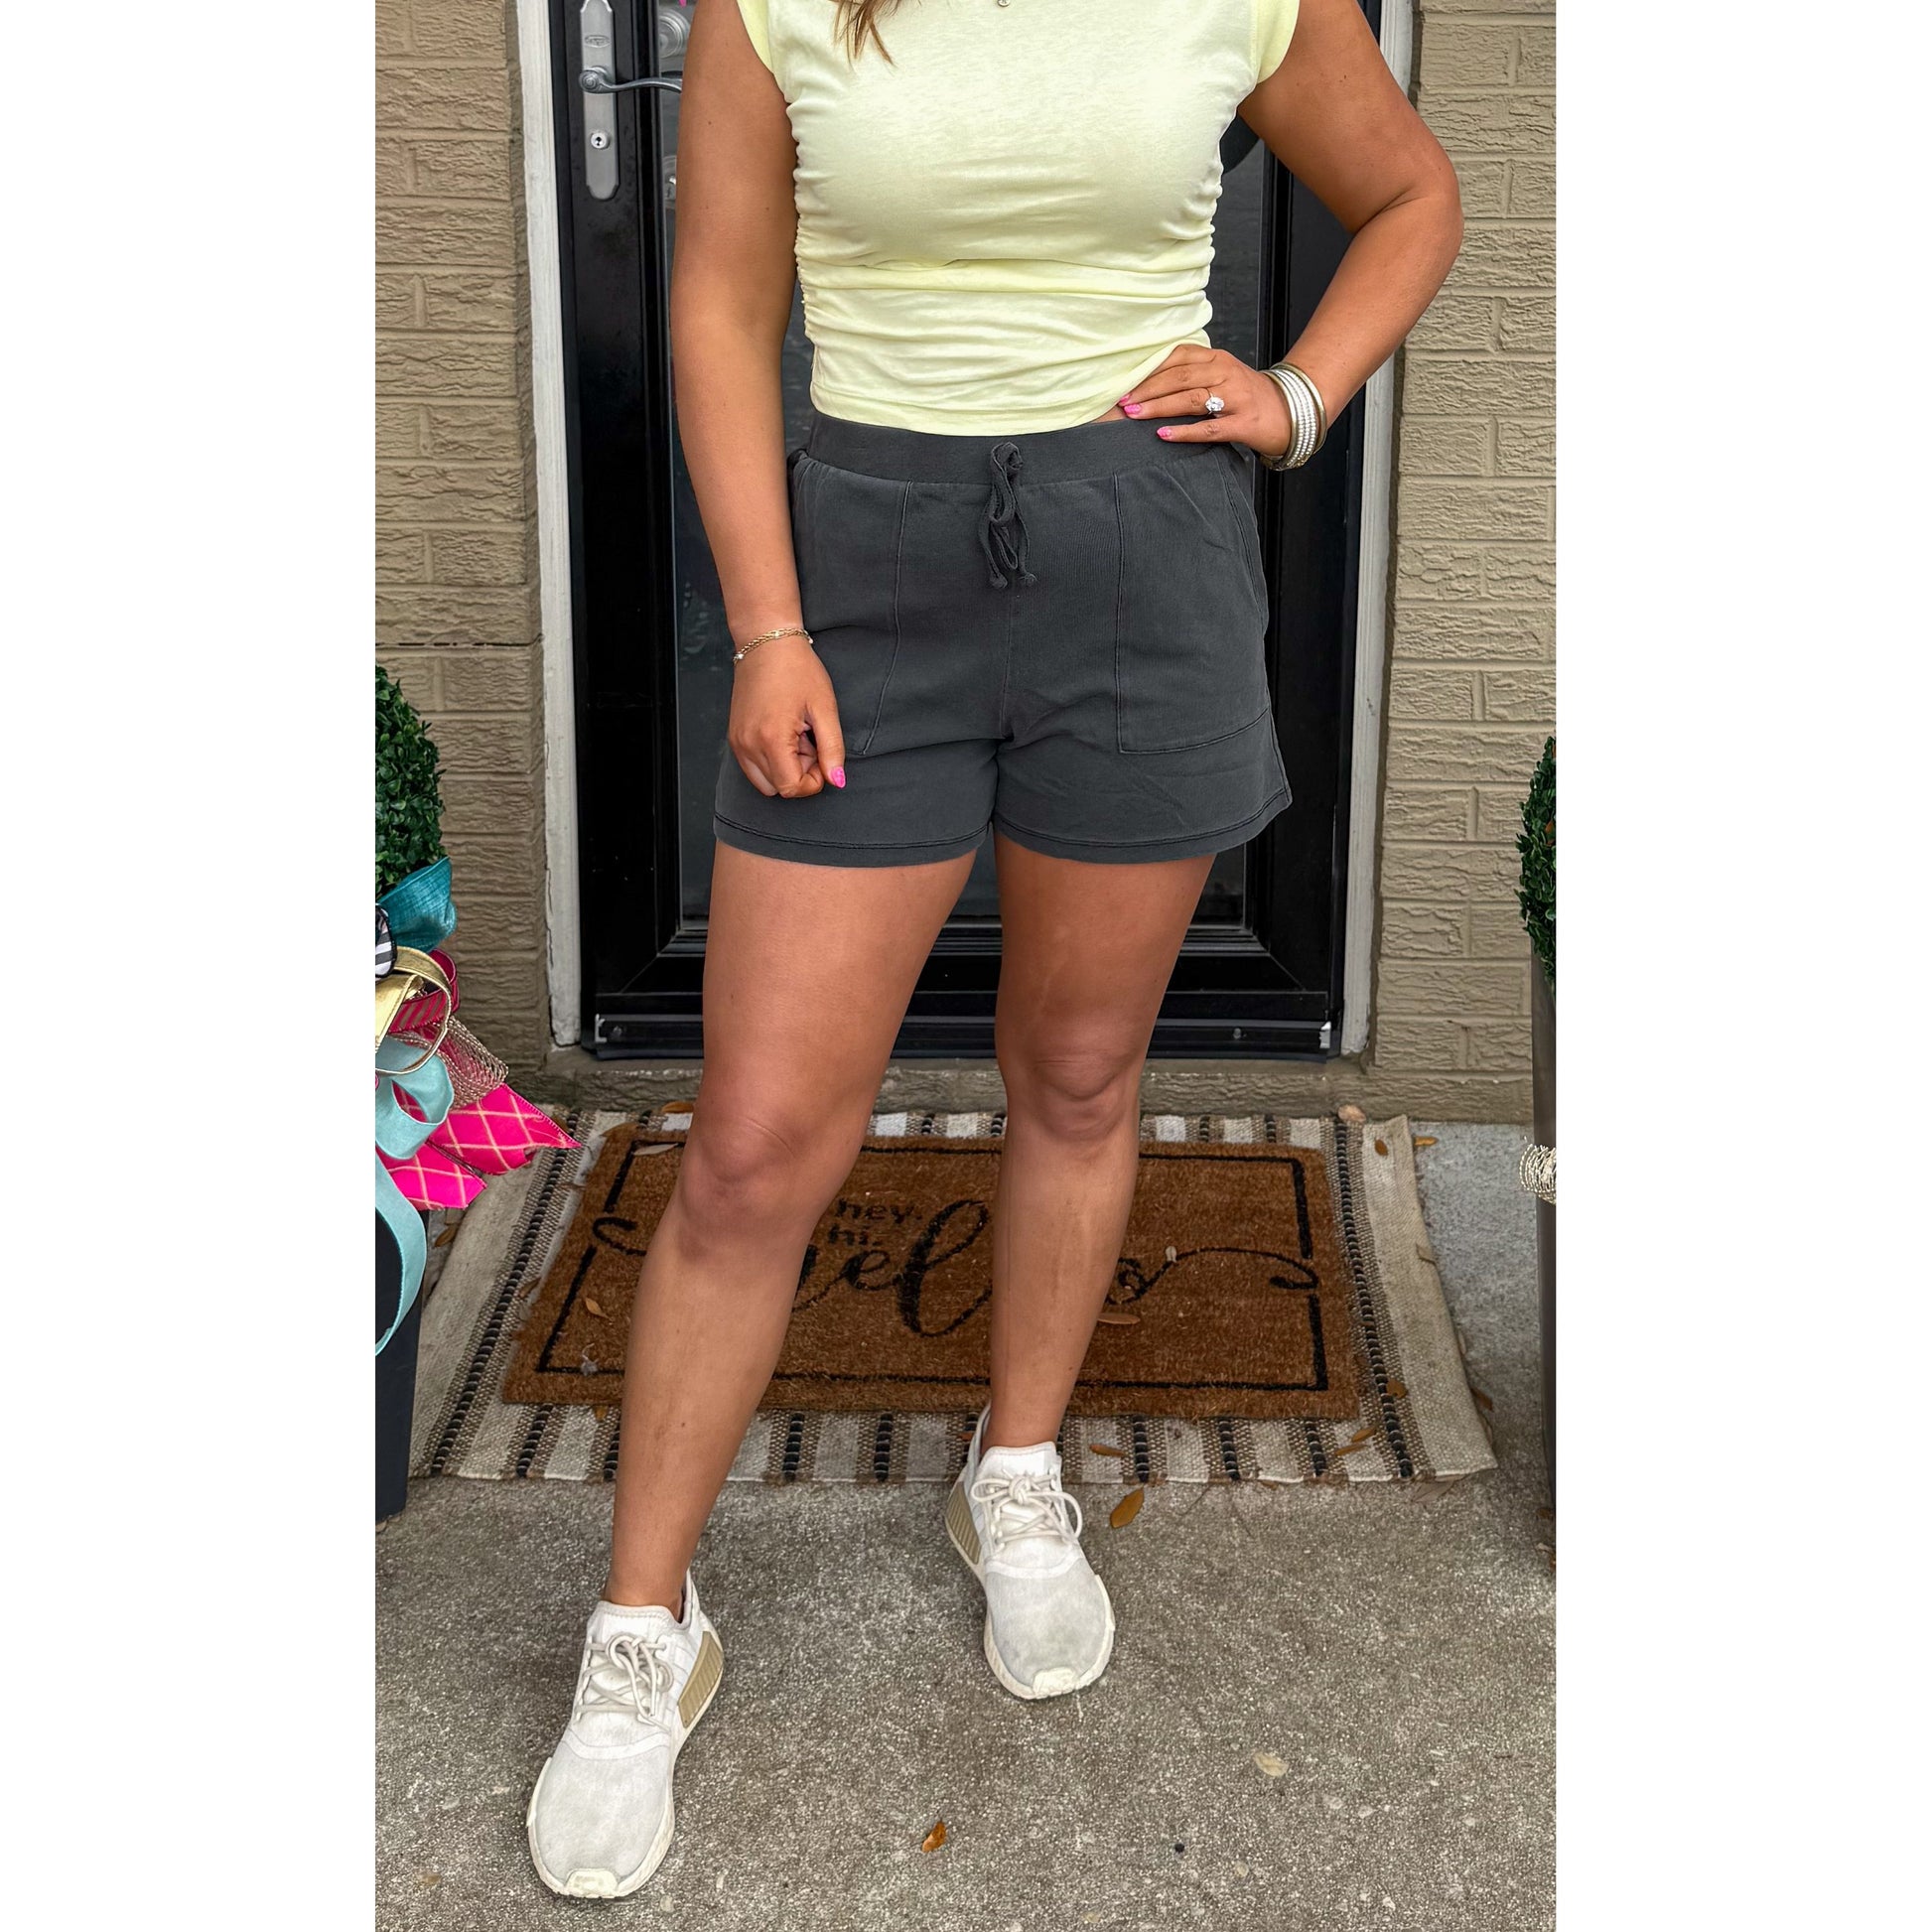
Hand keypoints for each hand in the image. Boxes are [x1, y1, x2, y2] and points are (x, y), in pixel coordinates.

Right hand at [726, 635, 847, 797]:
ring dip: (784, 768)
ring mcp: (737, 742)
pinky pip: (753, 767)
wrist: (767, 642)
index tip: (821, 754)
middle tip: (808, 740)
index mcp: (771, 739)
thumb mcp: (825, 708)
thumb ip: (833, 749)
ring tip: (794, 736)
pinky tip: (781, 733)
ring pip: (765, 782)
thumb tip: (837, 780)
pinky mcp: (734, 737)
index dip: (813, 780)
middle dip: (799, 772)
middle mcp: (748, 745)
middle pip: (779, 788)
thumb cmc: (797, 669)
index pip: (792, 788)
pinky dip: (771, 760)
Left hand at [1116, 345, 1293, 461]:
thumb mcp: (1222, 375)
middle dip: (1147, 389)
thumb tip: (1149, 381)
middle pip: (1180, 377)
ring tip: (1135, 414)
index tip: (1125, 381)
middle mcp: (1226, 373)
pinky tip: (1164, 434)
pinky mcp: (1243, 424)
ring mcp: (1236, 398)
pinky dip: (1184, 431)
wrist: (1289, 411)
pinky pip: (1209, 428)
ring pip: (1191, 399)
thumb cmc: (1247, 396)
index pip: (1178, 356)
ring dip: (1159, 407)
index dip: (1150, 369)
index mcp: (1217, 359)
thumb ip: (1193, 373)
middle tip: (1122, 401)